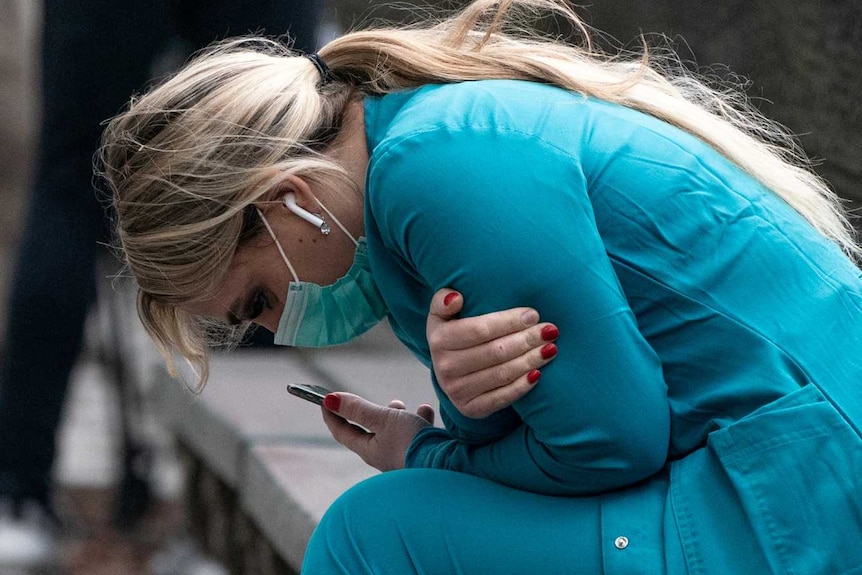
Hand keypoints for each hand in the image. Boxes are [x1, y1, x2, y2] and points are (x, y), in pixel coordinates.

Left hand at [321, 394, 434, 471]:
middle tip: (360, 399)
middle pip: (368, 431)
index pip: (342, 432)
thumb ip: (358, 408)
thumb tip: (329, 400)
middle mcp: (383, 455)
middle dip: (366, 413)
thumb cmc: (412, 444)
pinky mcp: (421, 453)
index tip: (322, 398)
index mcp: (369, 450)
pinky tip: (425, 410)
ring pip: (393, 431)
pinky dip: (418, 420)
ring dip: (395, 415)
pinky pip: (415, 433)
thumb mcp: (383, 419)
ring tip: (400, 404)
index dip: (331, 414)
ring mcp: (402, 455)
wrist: (448, 467)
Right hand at [426, 289, 558, 418]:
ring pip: (501, 374)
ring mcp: (457, 391)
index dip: (509, 322)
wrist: (448, 371)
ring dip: (530, 360)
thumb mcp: (442, 315)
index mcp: (439, 340)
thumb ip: (443, 301)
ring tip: (550, 348)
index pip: (479, 329)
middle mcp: (445, 367)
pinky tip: (538, 373)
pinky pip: (502, 398)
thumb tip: (456, 298)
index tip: (533, 314)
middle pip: (495, 352)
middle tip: (549, 331)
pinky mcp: (470, 409)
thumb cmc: (453, 335)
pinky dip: (522, 386)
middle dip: (526, 340)